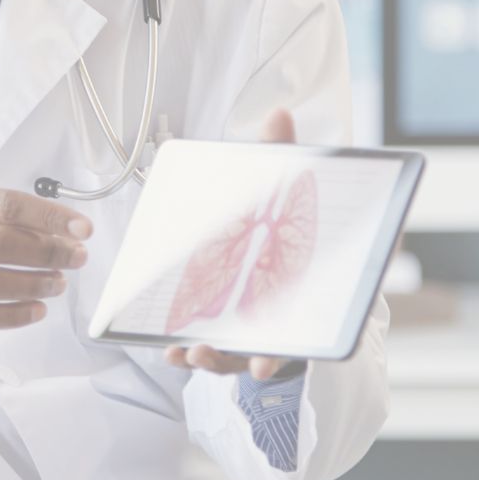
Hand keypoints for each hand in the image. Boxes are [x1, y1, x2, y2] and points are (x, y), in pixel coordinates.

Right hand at [0, 184, 90, 333]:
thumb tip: (58, 229)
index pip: (6, 205)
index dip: (49, 217)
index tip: (80, 228)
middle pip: (0, 243)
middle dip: (47, 252)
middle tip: (75, 258)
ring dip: (32, 284)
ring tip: (57, 284)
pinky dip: (11, 315)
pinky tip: (34, 310)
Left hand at [166, 107, 303, 382]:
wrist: (280, 235)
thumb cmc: (285, 219)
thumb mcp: (283, 187)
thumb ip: (282, 155)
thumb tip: (278, 113)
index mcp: (308, 291)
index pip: (303, 326)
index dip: (283, 351)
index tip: (263, 366)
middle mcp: (287, 317)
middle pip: (269, 350)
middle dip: (244, 360)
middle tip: (219, 361)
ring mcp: (258, 329)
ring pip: (238, 356)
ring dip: (213, 360)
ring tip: (190, 353)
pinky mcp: (232, 332)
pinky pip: (214, 350)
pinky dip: (192, 352)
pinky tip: (170, 350)